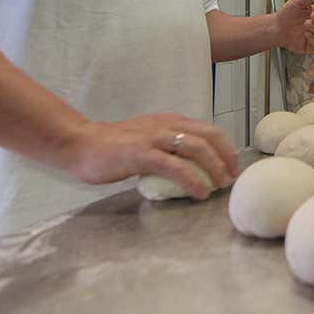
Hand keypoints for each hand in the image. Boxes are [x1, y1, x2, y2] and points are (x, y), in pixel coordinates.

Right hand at [56, 114, 238, 199]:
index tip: (232, 166)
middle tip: (231, 178)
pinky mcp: (141, 154)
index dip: (226, 147)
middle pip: (209, 136)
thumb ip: (169, 146)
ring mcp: (154, 138)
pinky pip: (174, 166)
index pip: (208, 130)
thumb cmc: (114, 146)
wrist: (81, 143)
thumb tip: (193, 167)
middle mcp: (166, 125)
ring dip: (214, 168)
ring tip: (220, 186)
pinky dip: (192, 180)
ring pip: (196, 148)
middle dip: (226, 157)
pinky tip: (199, 192)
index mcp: (170, 121)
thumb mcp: (149, 139)